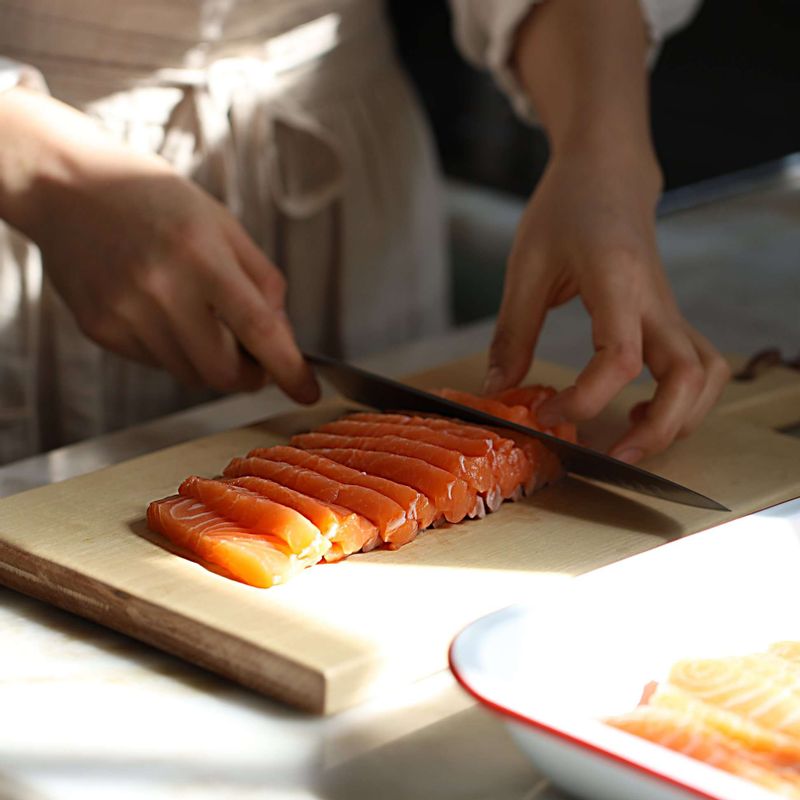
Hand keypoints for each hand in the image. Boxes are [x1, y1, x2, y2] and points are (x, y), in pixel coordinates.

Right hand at [0, 88, 317, 401]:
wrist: (68, 188)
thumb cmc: (156, 202)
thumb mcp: (224, 226)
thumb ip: (262, 283)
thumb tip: (283, 338)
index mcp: (202, 257)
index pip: (259, 330)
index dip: (289, 369)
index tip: (307, 391)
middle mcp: (161, 290)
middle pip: (223, 372)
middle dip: (249, 376)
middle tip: (257, 361)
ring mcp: (126, 314)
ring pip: (189, 374)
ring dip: (210, 362)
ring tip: (199, 318)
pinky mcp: (101, 329)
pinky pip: (156, 363)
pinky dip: (173, 351)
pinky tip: (161, 312)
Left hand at [485, 148, 729, 462]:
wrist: (609, 174)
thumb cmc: (567, 209)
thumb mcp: (527, 265)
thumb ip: (514, 331)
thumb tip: (499, 390)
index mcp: (617, 281)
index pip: (620, 358)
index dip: (585, 399)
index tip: (545, 414)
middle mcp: (655, 300)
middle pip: (687, 377)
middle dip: (658, 430)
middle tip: (614, 458)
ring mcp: (670, 310)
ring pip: (706, 375)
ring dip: (681, 418)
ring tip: (633, 439)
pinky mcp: (669, 316)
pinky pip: (698, 365)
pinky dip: (683, 400)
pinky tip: (640, 411)